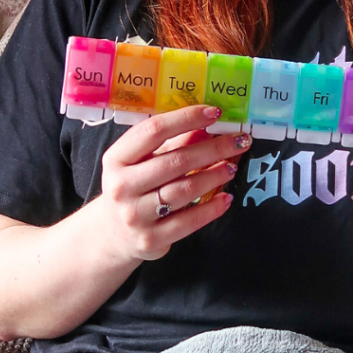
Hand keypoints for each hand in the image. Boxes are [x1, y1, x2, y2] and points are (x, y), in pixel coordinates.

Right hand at [97, 105, 249, 261]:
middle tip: (239, 141)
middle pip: (176, 161)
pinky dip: (211, 209)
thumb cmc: (133, 188)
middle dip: (213, 148)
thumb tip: (208, 126)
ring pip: (184, 190)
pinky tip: (226, 198)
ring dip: (214, 176)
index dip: (187, 118)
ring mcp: (135, 214)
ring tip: (232, 167)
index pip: (154, 131)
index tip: (214, 113)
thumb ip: (173, 144)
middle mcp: (122, 186)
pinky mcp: (151, 238)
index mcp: (116, 158)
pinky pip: (188, 221)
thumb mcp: (143, 162)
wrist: (114, 234)